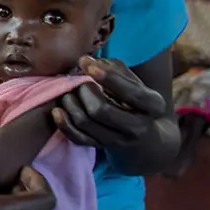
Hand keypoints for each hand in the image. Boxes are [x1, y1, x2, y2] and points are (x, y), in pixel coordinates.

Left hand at [52, 56, 166, 149]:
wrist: (144, 138)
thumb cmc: (135, 100)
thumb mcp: (135, 82)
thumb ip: (115, 68)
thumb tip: (89, 62)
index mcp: (152, 106)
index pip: (131, 93)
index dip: (108, 78)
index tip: (86, 63)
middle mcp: (138, 127)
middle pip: (102, 110)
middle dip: (84, 92)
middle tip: (78, 80)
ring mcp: (118, 140)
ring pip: (87, 123)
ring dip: (71, 104)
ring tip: (68, 92)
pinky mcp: (102, 147)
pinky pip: (78, 139)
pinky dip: (64, 125)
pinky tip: (57, 111)